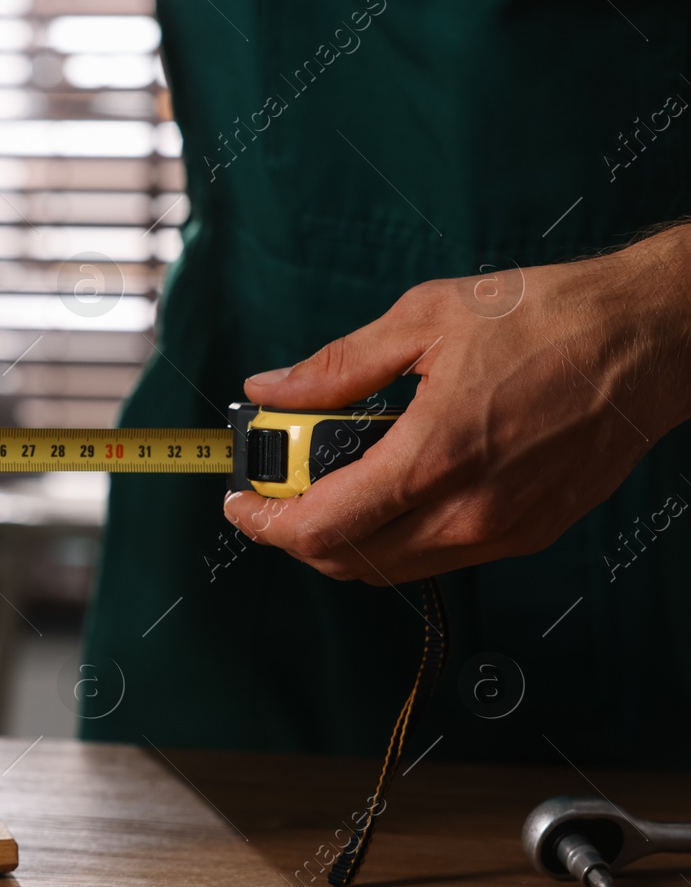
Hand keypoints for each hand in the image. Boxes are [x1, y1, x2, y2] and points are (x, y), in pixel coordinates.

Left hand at [222, 228, 690, 584]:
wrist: (652, 339)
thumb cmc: (548, 319)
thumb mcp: (425, 319)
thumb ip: (337, 367)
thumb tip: (269, 389)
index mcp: (434, 458)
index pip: (321, 526)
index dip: (263, 522)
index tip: (237, 502)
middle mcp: (467, 513)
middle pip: (346, 561)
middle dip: (294, 533)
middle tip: (273, 489)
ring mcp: (500, 533)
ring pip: (390, 568)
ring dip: (342, 538)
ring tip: (325, 482)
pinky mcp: (526, 535)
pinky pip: (435, 558)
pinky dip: (393, 535)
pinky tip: (387, 485)